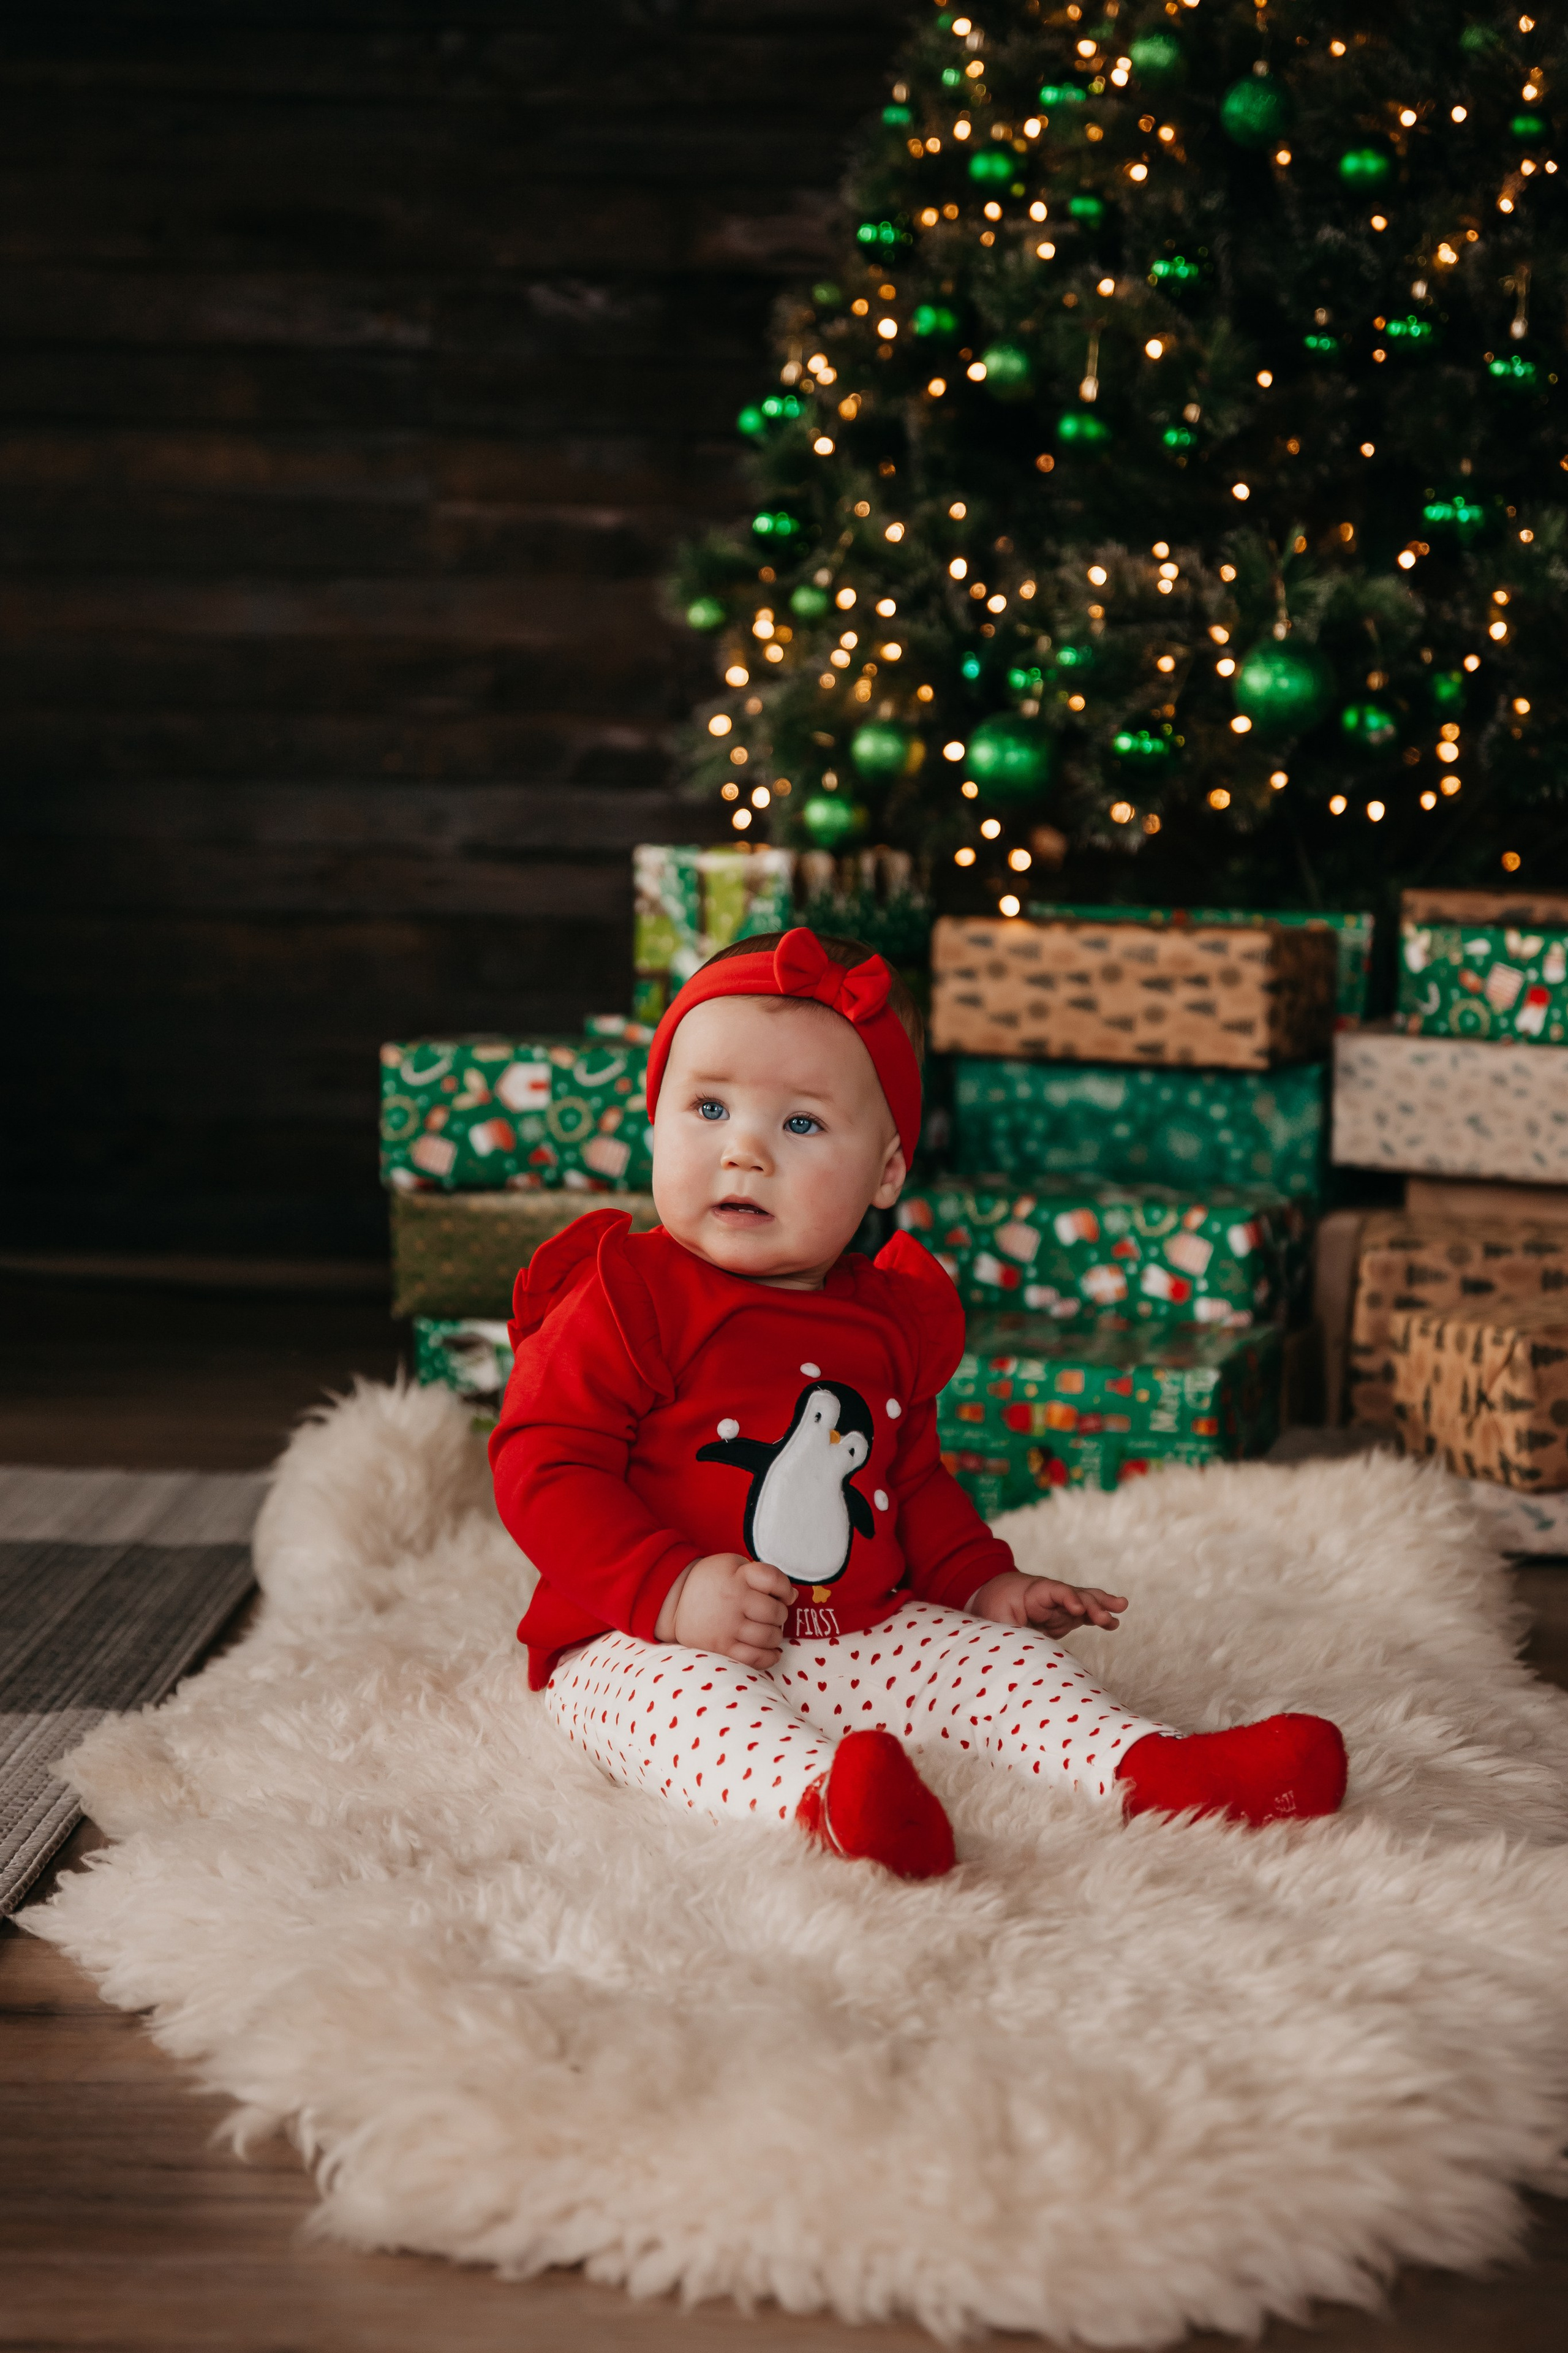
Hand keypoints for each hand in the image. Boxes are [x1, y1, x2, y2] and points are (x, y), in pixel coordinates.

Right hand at [655, 1553, 797, 1667]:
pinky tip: (773, 1652)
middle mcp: (734, 1600)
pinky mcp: (721, 1647)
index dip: (786, 1589)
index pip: (774, 1580)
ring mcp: (727, 1626)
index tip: (784, 1595)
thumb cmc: (711, 1581)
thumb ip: (763, 1575)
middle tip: (773, 1615)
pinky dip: (770, 1657)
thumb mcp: (733, 1565)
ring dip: (776, 1636)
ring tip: (770, 1631)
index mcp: (738, 1576)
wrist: (674, 1600)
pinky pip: (755, 1658)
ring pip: (769, 1636)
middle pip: (775, 1612)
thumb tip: (793, 1596)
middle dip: (780, 1615)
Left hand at [968, 1570, 1127, 1639]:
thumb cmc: (992, 1608)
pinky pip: (1085, 1615)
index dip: (1067, 1598)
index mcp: (1032, 1592)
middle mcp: (1050, 1597)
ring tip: (1121, 1606)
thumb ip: (1010, 1631)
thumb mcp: (995, 1620)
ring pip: (1084, 1602)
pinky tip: (1114, 1622)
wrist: (991, 1598)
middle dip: (1091, 1605)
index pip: (1053, 1591)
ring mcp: (1060, 1606)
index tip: (1076, 1609)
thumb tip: (1019, 1650)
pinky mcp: (1064, 1617)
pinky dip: (1098, 1617)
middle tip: (1105, 1618)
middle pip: (1075, 1595)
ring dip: (1102, 1605)